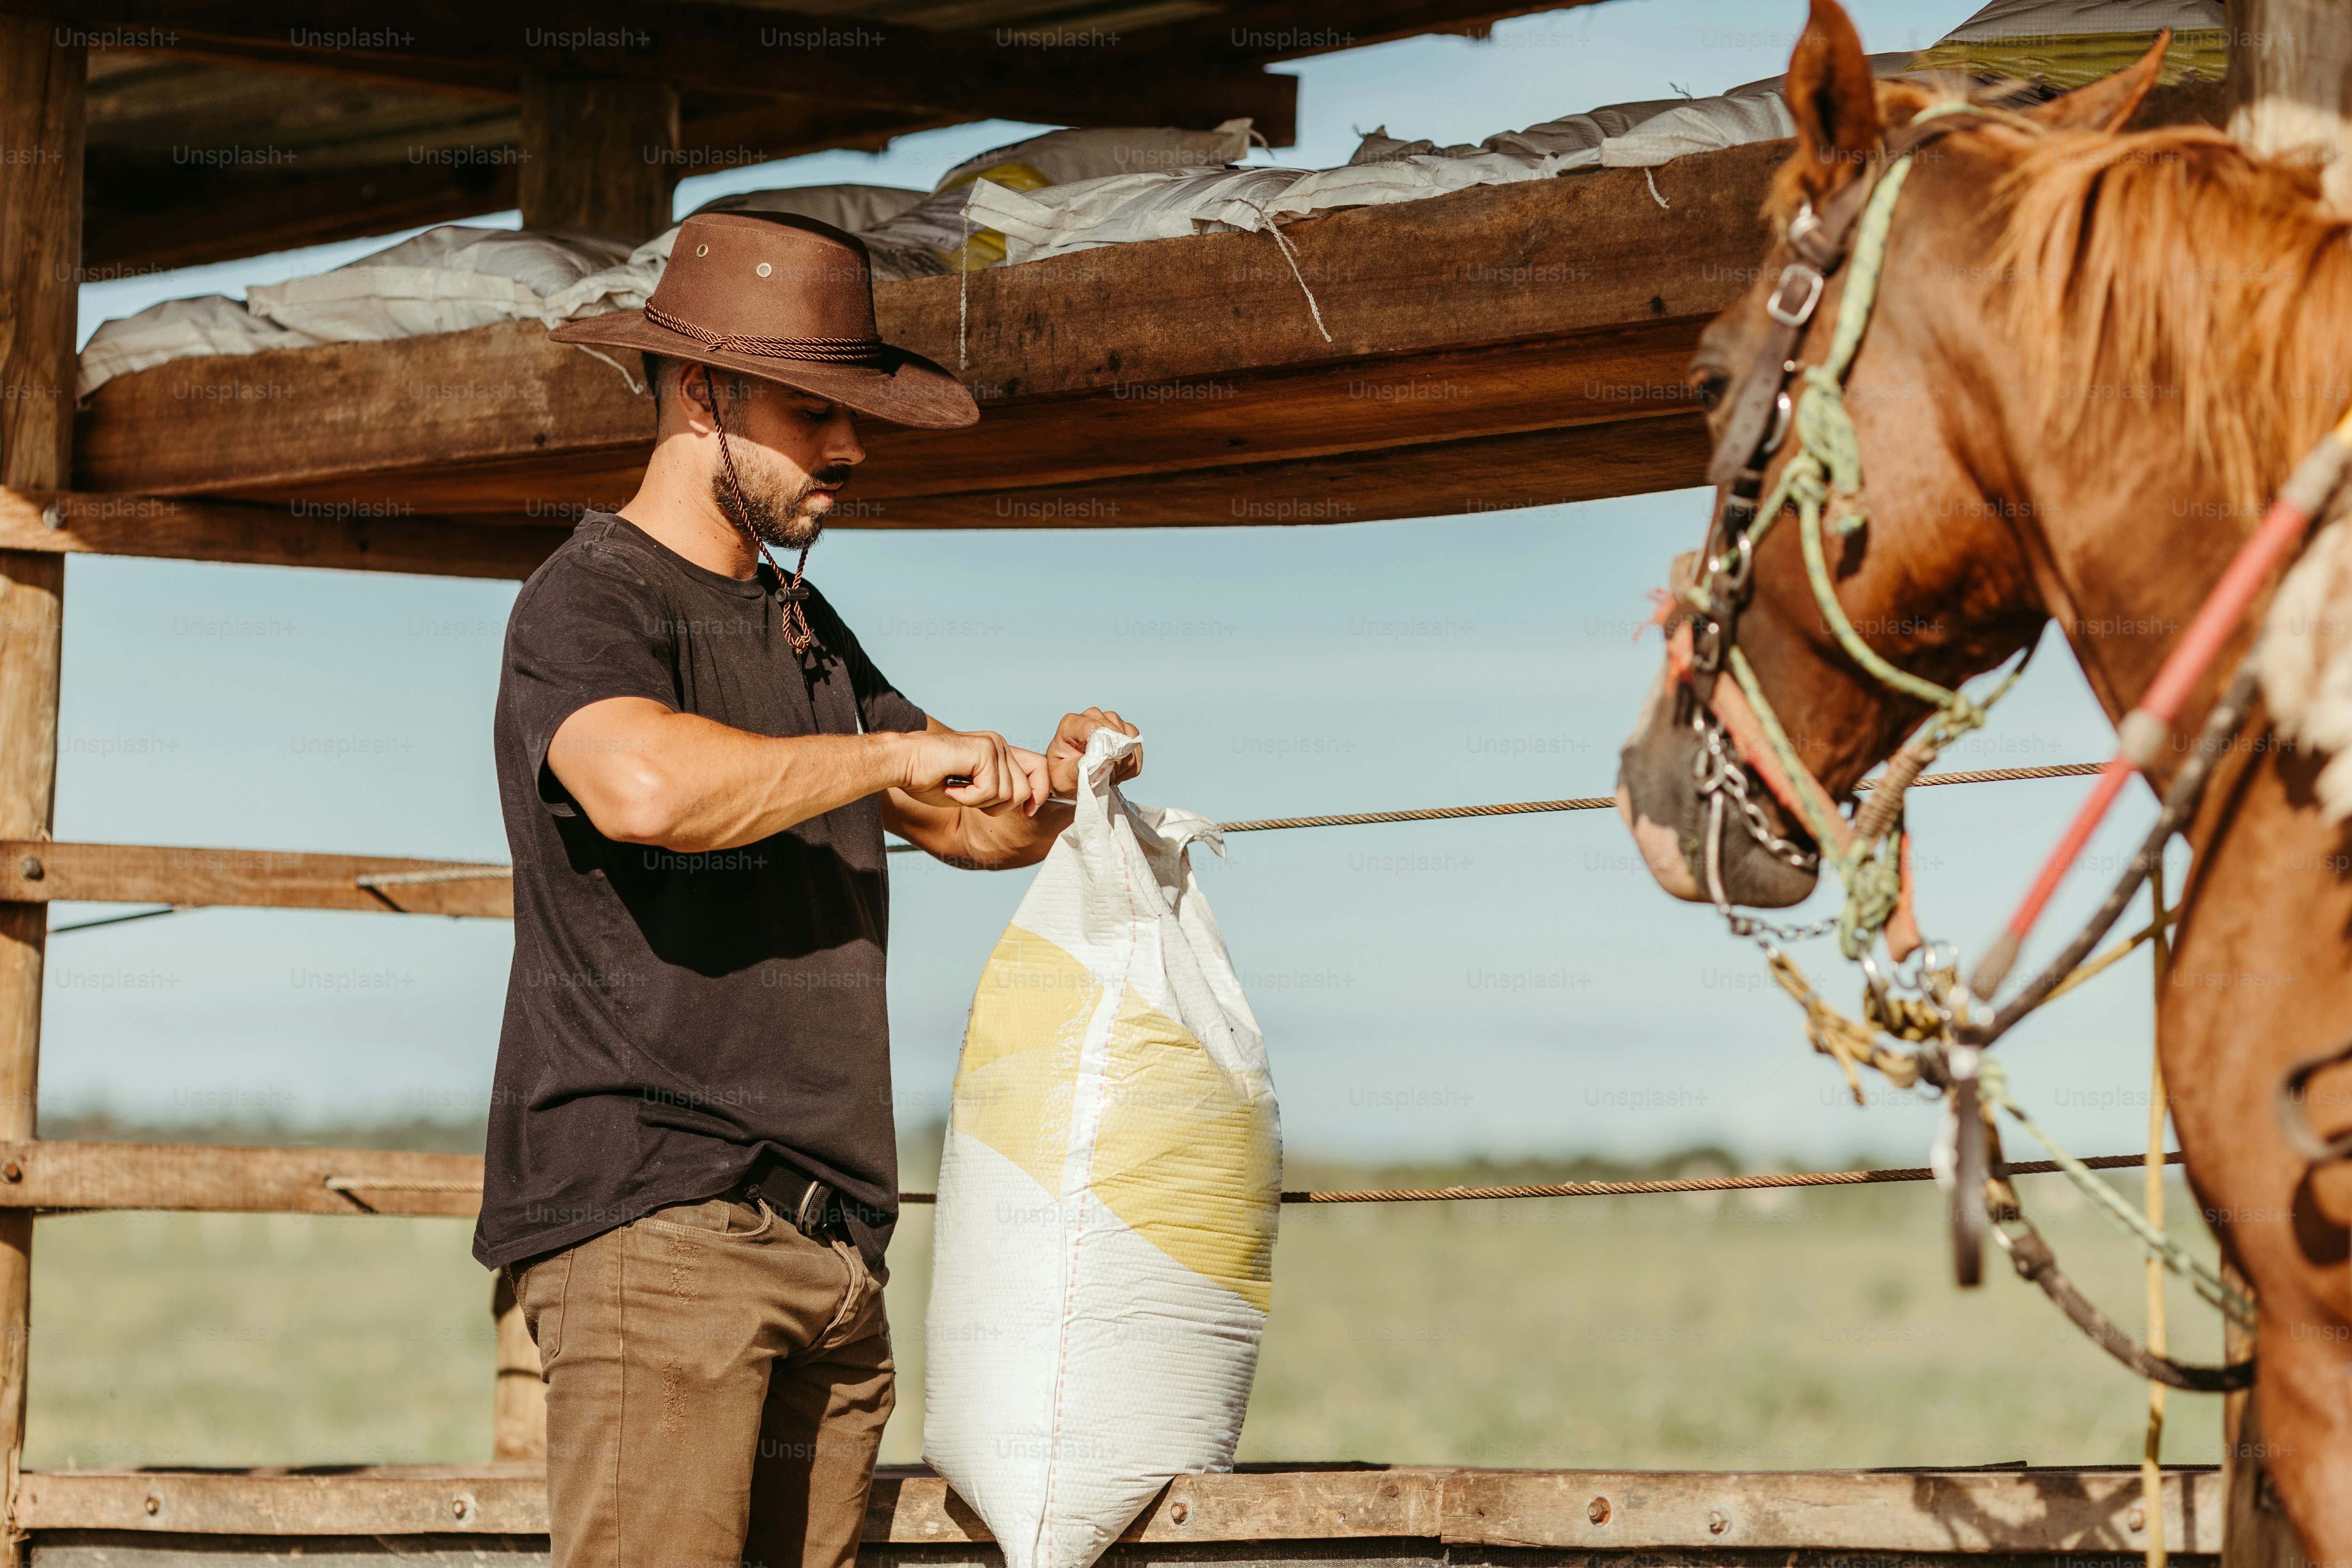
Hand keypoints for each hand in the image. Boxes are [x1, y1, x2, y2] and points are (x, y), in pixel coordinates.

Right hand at [900, 729, 1045, 815]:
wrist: (902, 764)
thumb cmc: (929, 778)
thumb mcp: (973, 789)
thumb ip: (998, 790)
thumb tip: (1029, 803)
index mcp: (999, 752)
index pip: (1039, 769)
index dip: (1040, 793)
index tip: (1029, 810)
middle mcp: (999, 744)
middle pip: (1024, 790)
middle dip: (998, 806)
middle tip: (969, 799)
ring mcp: (993, 745)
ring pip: (1008, 793)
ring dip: (979, 802)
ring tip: (956, 789)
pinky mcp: (984, 750)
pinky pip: (989, 790)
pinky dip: (969, 798)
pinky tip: (952, 787)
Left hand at [1046, 708, 1141, 798]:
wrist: (1071, 777)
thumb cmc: (1064, 774)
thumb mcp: (1064, 776)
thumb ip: (1079, 767)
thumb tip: (1101, 760)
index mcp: (1071, 724)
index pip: (1094, 727)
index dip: (1103, 749)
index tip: (1102, 767)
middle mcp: (1091, 716)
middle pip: (1114, 733)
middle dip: (1114, 760)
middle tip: (1105, 775)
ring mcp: (1109, 720)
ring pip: (1128, 739)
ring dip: (1124, 763)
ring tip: (1110, 773)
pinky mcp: (1123, 729)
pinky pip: (1136, 744)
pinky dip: (1132, 763)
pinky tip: (1119, 771)